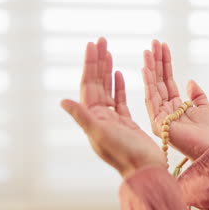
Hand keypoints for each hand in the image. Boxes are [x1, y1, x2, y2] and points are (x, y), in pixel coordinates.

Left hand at [61, 37, 165, 178]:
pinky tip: (119, 74)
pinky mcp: (126, 122)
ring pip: (108, 89)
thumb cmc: (124, 153)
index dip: (89, 65)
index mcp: (92, 118)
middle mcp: (99, 117)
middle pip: (97, 83)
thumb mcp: (100, 134)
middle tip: (101, 40)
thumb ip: (82, 117)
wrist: (145, 169)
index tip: (92, 45)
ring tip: (108, 51)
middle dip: (98, 62)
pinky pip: (119, 100)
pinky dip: (118, 86)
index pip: (88, 85)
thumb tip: (63, 100)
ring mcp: (113, 119)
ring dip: (107, 70)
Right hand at [142, 40, 208, 160]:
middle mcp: (166, 111)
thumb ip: (197, 95)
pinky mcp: (158, 122)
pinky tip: (146, 68)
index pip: (168, 81)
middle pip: (159, 82)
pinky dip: (148, 83)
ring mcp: (160, 116)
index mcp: (176, 108)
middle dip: (156, 62)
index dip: (166, 64)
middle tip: (153, 43)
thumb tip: (190, 81)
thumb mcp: (206, 108)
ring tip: (148, 50)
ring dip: (150, 68)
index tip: (163, 46)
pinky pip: (151, 99)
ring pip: (153, 88)